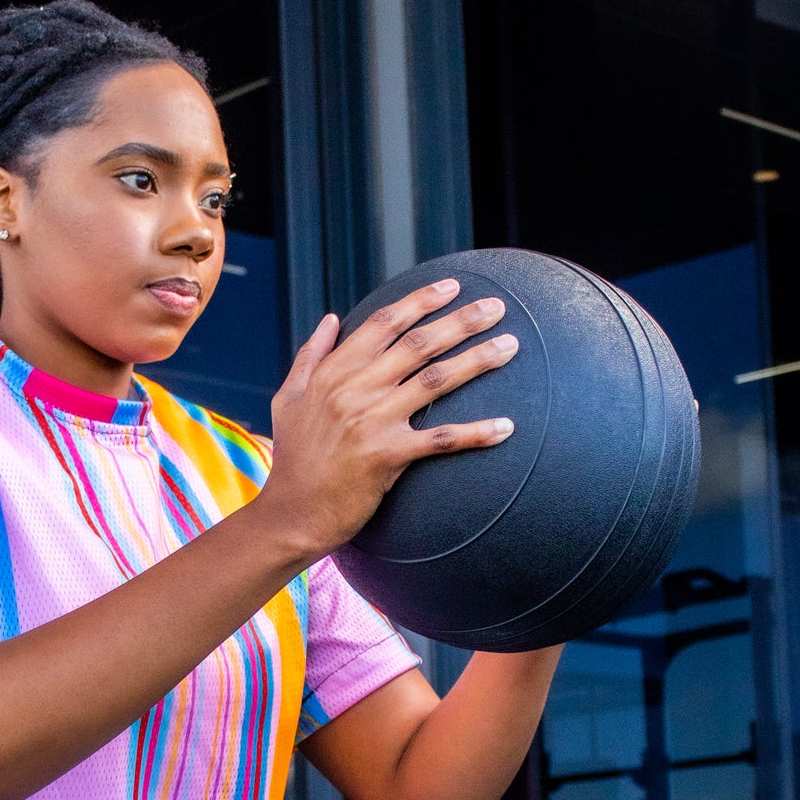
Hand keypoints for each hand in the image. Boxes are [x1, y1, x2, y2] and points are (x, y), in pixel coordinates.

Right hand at [256, 279, 517, 560]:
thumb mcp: (289, 398)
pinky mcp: (387, 456)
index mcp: (334, 372)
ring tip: (510, 345)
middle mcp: (355, 389)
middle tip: (497, 307)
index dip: (420, 301)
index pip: (383, 324)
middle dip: (461, 320)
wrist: (292, 513)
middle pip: (418, 344)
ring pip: (435, 380)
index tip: (452, 287)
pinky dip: (475, 432)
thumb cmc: (293, 457)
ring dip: (477, 360)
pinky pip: (441, 440)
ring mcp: (372, 421)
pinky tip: (505, 427)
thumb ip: (310, 355)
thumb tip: (329, 318)